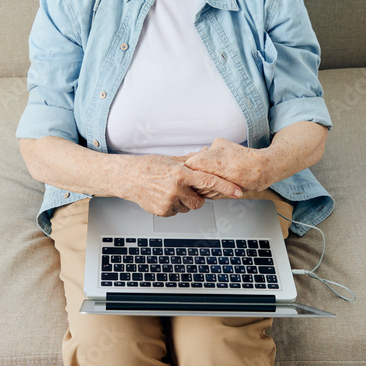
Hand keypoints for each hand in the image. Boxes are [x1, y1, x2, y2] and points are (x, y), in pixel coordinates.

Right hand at [115, 154, 242, 216]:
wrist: (128, 177)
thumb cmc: (149, 166)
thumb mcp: (172, 160)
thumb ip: (191, 159)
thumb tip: (207, 152)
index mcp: (180, 173)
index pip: (209, 181)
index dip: (226, 187)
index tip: (238, 192)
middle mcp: (176, 189)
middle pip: (200, 201)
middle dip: (196, 197)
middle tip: (184, 188)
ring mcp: (168, 202)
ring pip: (188, 208)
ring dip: (184, 202)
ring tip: (170, 191)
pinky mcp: (162, 212)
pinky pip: (176, 213)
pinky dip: (173, 207)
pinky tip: (163, 197)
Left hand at [184, 138, 267, 192]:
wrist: (257, 170)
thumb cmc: (239, 156)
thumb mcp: (219, 144)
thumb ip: (206, 149)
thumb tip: (202, 152)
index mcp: (198, 163)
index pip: (183, 166)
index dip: (187, 164)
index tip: (189, 162)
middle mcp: (202, 178)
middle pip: (189, 179)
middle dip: (192, 175)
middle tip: (197, 171)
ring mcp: (209, 189)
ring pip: (197, 188)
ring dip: (199, 184)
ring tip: (211, 175)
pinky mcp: (217, 196)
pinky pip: (207, 193)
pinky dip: (210, 189)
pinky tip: (216, 182)